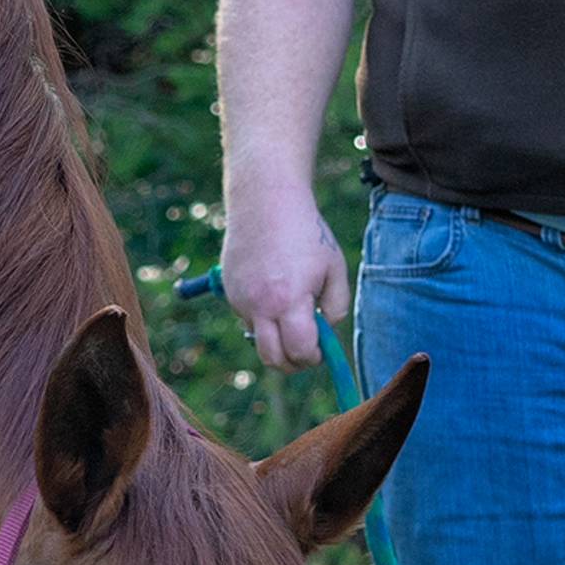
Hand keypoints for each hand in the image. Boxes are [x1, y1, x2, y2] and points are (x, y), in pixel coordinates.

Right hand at [223, 182, 349, 370]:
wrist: (265, 200)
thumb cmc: (305, 232)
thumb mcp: (334, 268)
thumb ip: (336, 306)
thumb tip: (326, 331)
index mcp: (289, 301)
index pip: (300, 351)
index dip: (314, 357)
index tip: (321, 351)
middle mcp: (259, 306)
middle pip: (273, 359)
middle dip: (292, 363)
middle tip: (305, 352)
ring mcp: (240, 299)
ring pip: (258, 337)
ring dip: (276, 334)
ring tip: (290, 301)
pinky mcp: (228, 290)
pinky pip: (247, 316)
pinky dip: (261, 313)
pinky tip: (271, 284)